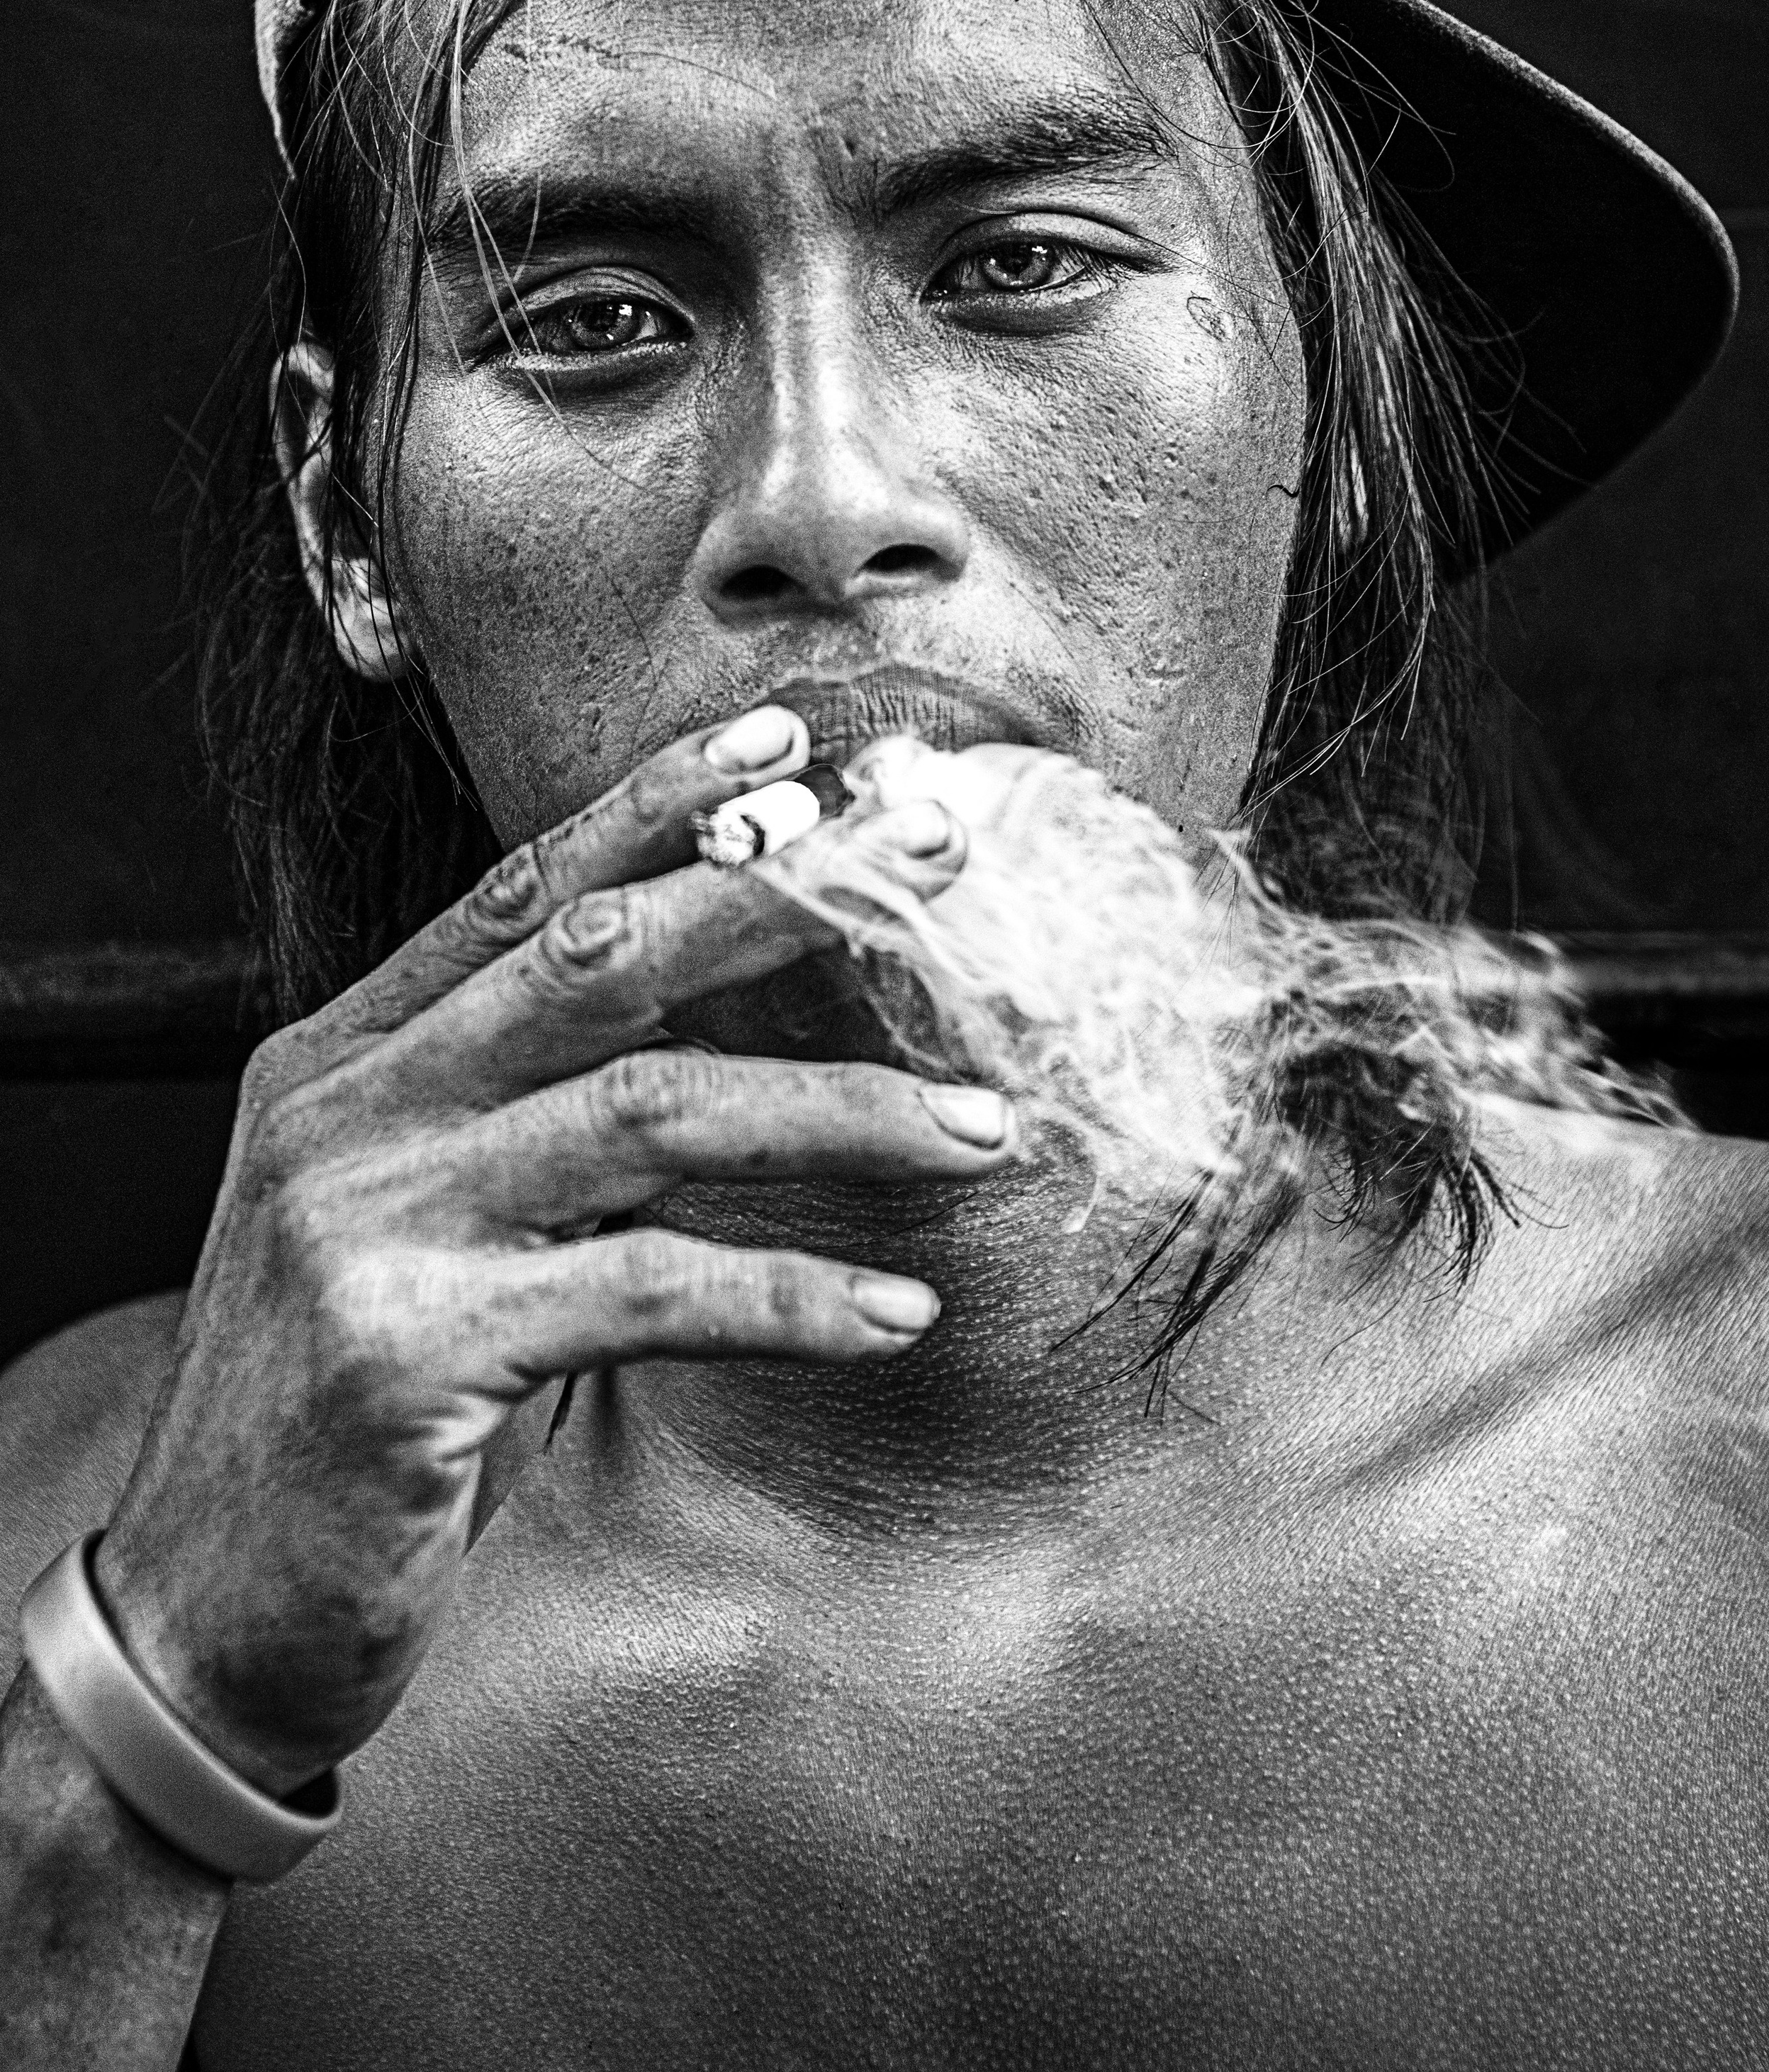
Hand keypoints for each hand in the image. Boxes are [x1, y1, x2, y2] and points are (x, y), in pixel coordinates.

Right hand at [93, 707, 1010, 1793]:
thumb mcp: (416, 1227)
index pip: (518, 894)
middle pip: (600, 963)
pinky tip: (896, 1314)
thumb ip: (519, 1122)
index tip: (792, 744)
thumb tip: (706, 1033)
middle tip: (937, 859)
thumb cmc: (350, 1414)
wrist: (196, 1613)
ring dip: (843, 1115)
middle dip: (784, 897)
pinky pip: (651, 1292)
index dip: (659, 805)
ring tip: (983, 1130)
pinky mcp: (412, 1354)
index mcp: (343, 1061)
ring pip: (652, 1113)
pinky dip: (791, 1295)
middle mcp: (347, 1114)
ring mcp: (371, 1225)